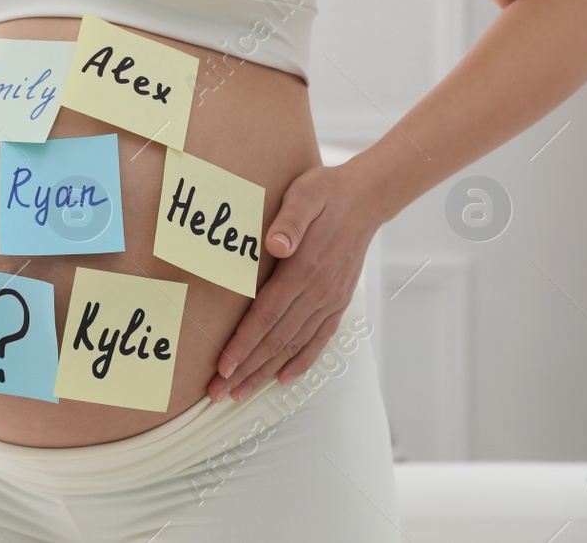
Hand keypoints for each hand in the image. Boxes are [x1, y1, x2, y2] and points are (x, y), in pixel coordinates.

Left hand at [207, 162, 384, 402]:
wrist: (367, 198)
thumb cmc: (326, 193)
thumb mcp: (305, 195)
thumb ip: (290, 221)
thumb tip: (276, 245)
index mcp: (304, 269)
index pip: (267, 316)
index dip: (243, 344)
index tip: (223, 367)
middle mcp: (318, 292)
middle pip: (276, 339)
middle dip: (246, 369)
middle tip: (219, 393)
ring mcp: (330, 299)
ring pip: (294, 345)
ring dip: (266, 372)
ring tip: (241, 393)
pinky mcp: (338, 301)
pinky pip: (319, 339)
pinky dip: (301, 361)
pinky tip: (283, 378)